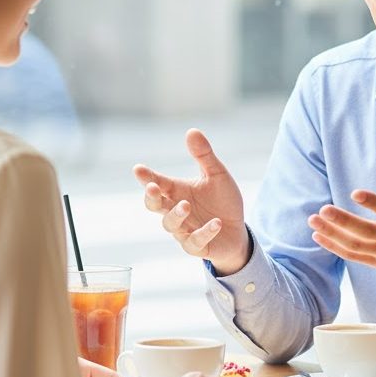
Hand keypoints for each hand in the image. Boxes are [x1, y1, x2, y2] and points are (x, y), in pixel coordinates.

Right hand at [133, 129, 249, 274]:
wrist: (237, 230)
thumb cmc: (222, 201)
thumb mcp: (217, 175)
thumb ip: (204, 155)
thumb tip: (192, 131)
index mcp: (177, 191)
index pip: (157, 182)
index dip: (147, 177)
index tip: (138, 169)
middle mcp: (176, 210)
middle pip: (155, 206)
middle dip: (152, 198)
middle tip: (153, 188)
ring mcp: (184, 230)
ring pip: (170, 225)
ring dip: (176, 215)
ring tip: (185, 205)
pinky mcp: (197, 245)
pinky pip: (195, 241)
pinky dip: (205, 231)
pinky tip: (216, 223)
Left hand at [308, 149, 375, 283]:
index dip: (373, 203)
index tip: (355, 193)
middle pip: (368, 232)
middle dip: (344, 221)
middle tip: (323, 209)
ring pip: (356, 245)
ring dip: (332, 234)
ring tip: (313, 219)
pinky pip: (353, 256)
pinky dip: (334, 247)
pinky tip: (318, 234)